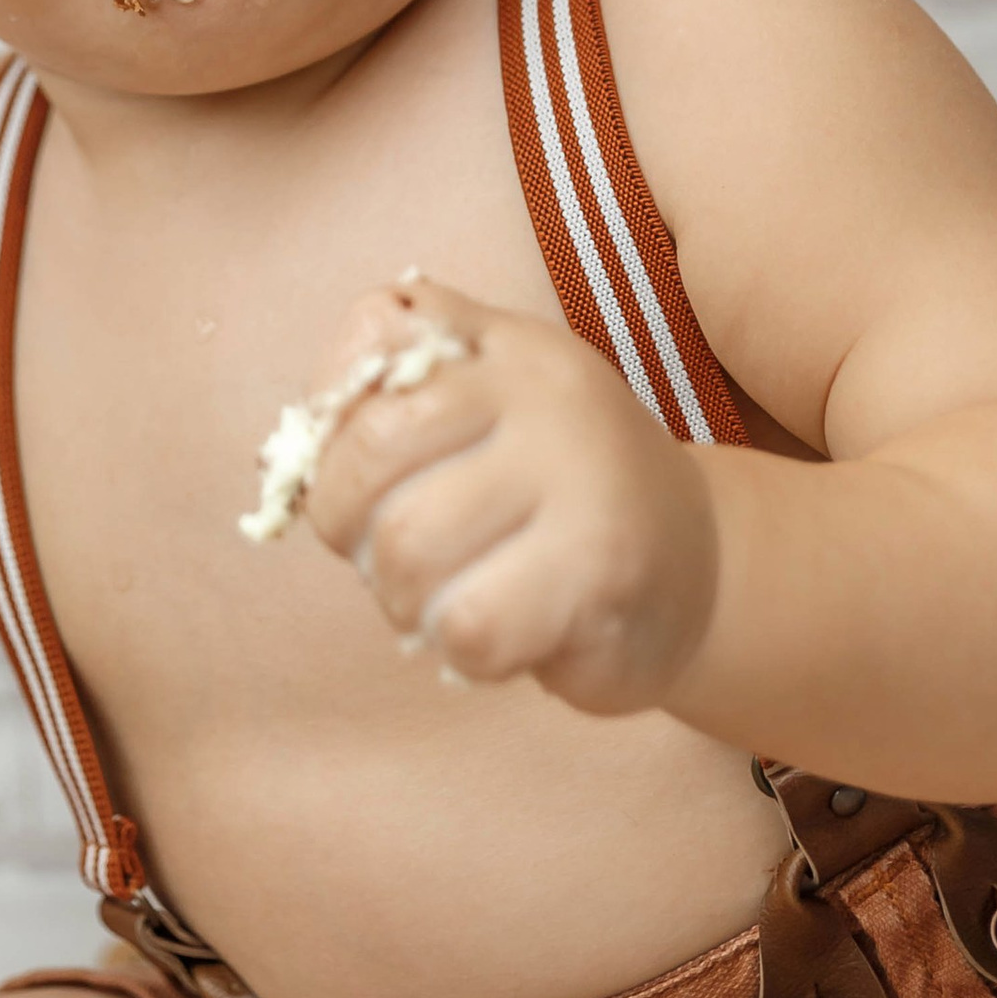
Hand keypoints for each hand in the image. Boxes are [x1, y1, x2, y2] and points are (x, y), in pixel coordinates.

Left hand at [301, 278, 720, 716]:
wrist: (703, 568)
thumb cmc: (562, 492)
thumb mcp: (493, 406)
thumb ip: (400, 388)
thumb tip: (293, 444)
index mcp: (508, 347)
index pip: (372, 349)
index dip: (333, 435)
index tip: (359, 491)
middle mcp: (548, 394)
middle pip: (372, 455)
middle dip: (354, 531)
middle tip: (395, 563)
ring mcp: (581, 478)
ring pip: (408, 548)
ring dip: (405, 600)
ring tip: (452, 600)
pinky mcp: (600, 570)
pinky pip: (469, 624)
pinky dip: (463, 650)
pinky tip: (504, 636)